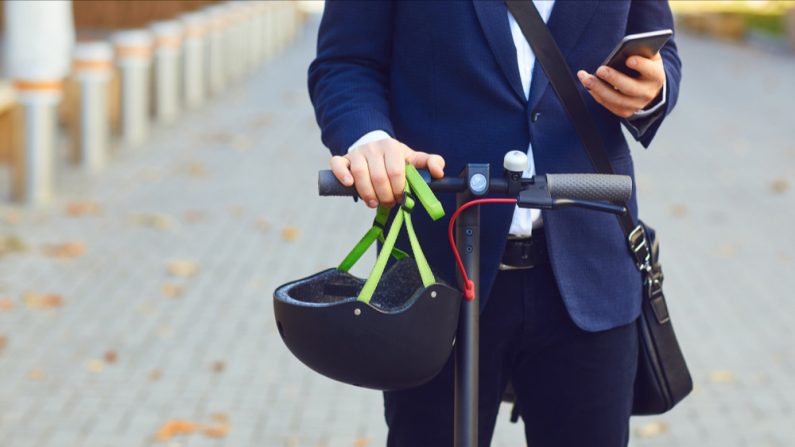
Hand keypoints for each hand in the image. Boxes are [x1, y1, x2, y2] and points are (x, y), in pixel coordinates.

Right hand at [329, 138, 444, 207]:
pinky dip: (342, 175)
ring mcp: (357, 153)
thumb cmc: (395, 159)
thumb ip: (430, 163)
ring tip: (373, 203)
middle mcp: (373, 148)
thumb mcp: (413, 159)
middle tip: (389, 203)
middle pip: (378, 177)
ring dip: (367, 194)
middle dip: (385, 196)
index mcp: (392, 147)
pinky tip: (349, 185)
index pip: (396, 171)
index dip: (399, 189)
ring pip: (359, 175)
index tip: (401, 198)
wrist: (373, 147)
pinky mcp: (343, 159)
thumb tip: (439, 173)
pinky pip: (338, 165)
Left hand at [577, 53, 664, 118]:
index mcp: (656, 76)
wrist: (649, 89)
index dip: (641, 65)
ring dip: (598, 88)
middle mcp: (648, 93)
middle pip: (629, 87)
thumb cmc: (645, 67)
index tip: (629, 59)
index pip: (650, 71)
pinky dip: (596, 93)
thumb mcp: (649, 57)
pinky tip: (587, 84)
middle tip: (600, 69)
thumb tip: (627, 47)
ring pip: (615, 99)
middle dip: (614, 78)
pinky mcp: (624, 111)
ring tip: (585, 77)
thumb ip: (641, 51)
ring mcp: (636, 105)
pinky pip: (607, 104)